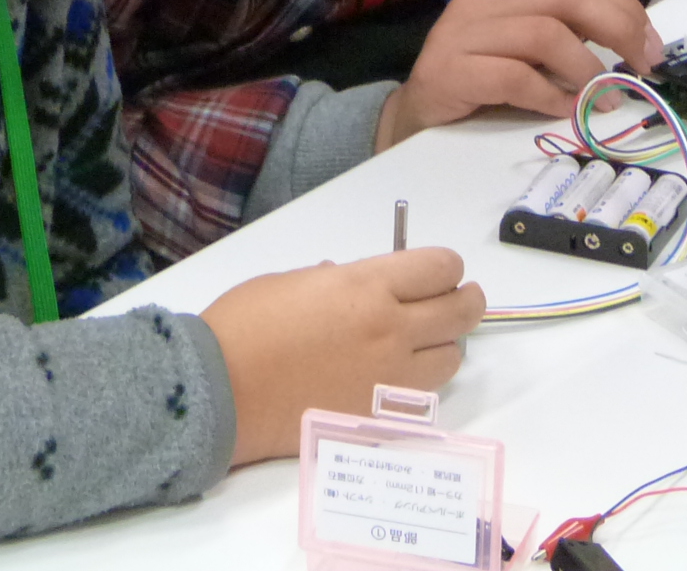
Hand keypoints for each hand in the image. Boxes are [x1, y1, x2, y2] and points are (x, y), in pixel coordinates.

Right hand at [202, 248, 485, 463]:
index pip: (441, 268)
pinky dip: (418, 388)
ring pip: (451, 359)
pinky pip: (421, 400)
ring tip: (424, 344)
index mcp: (368, 286)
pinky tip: (396, 381)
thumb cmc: (246, 325)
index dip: (445, 267)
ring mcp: (388, 378)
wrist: (220, 392)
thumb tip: (353, 283)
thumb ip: (337, 279)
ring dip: (443, 346)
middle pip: (461, 311)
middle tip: (460, 300)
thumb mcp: (294, 281)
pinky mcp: (378, 418)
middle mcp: (390, 329)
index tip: (439, 272)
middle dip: (466, 300)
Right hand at [374, 0, 661, 150]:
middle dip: (617, 28)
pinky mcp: (449, 71)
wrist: (412, 118)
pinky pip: (513, 75)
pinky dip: (548, 95)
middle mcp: (483, 0)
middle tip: (643, 66)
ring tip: (603, 98)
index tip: (652, 44)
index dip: (623, 6)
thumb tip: (633, 43)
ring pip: (543, 32)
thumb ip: (566, 37)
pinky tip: (562, 111)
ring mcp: (461, 32)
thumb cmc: (479, 87)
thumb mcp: (528, 54)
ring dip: (586, 68)